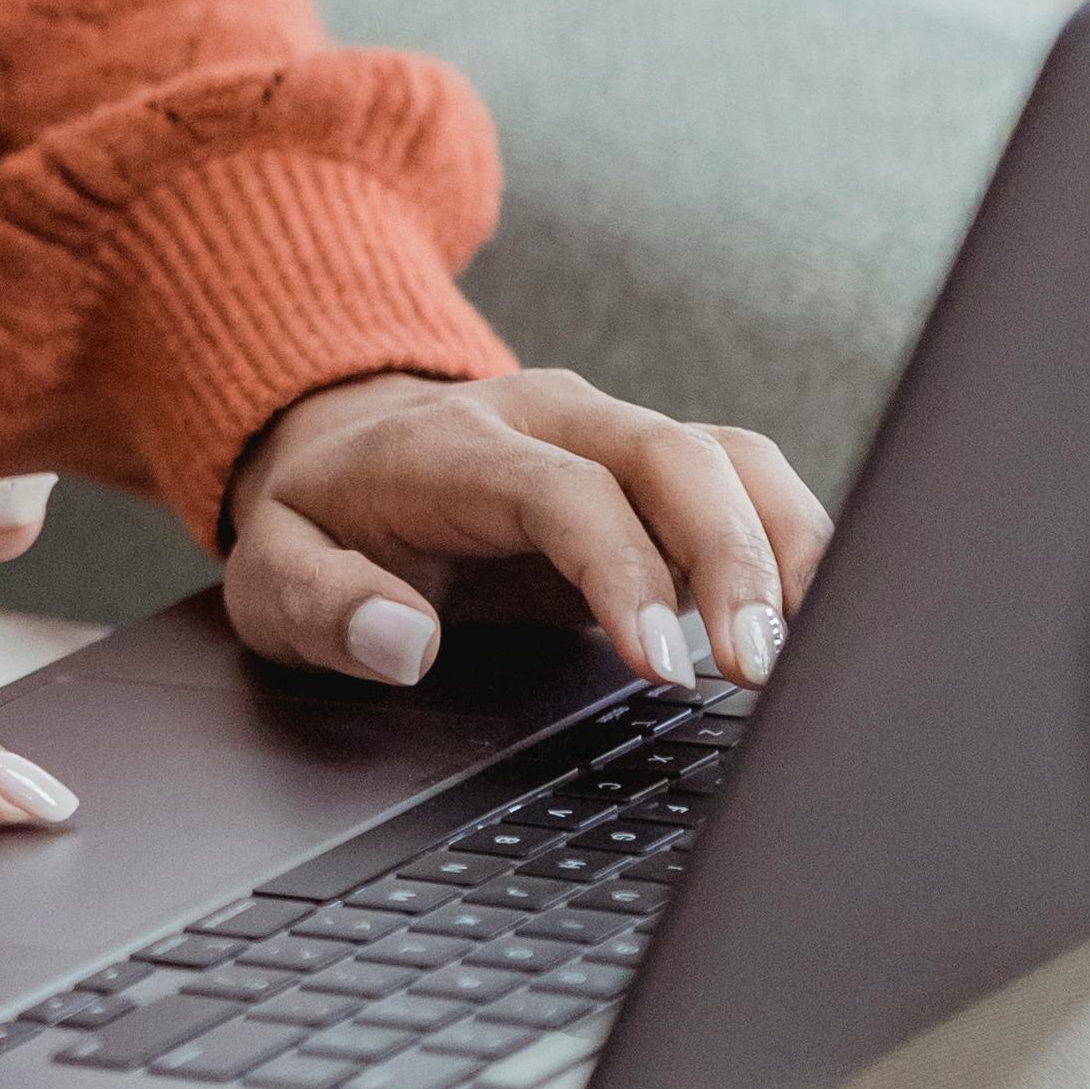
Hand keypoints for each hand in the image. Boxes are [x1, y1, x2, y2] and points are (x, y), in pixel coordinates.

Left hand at [222, 365, 829, 701]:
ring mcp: (609, 432)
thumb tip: (402, 643)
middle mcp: (547, 417)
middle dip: (729, 558)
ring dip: (780, 546)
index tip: (662, 667)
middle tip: (754, 671)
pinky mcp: (653, 466)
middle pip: (669, 455)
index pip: (563, 491)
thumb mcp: (272, 573)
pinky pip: (743, 477)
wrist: (342, 446)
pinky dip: (792, 538)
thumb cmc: (321, 524)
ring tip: (810, 651)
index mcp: (452, 443)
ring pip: (726, 456)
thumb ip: (322, 606)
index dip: (623, 572)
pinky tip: (818, 616)